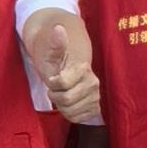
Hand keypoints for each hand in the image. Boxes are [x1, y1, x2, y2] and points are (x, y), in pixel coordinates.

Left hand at [26, 11, 99, 125]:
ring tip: (61, 95)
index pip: (62, 84)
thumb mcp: (50, 50)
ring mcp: (95, 96)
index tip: (51, 78)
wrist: (68, 65)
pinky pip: (79, 118)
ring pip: (72, 111)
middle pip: (67, 100)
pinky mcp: (94, 107)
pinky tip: (68, 104)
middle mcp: (93, 83)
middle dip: (55, 96)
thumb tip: (58, 28)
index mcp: (83, 69)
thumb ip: (55, 44)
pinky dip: (69, 114)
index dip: (52, 84)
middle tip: (54, 89)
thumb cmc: (55, 58)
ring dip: (61, 106)